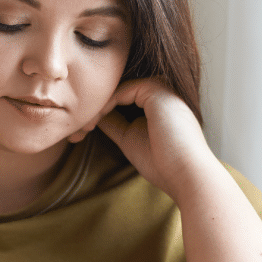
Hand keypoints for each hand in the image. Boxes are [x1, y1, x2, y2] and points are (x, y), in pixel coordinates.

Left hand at [76, 79, 214, 202]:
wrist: (186, 173)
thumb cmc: (163, 164)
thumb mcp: (130, 140)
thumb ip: (115, 124)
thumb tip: (95, 117)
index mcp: (158, 104)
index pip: (120, 101)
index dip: (98, 114)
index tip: (79, 134)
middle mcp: (161, 92)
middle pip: (117, 93)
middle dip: (94, 110)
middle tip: (75, 132)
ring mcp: (161, 88)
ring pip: (117, 89)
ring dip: (96, 107)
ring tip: (82, 128)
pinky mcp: (156, 89)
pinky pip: (121, 89)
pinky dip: (105, 104)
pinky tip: (95, 121)